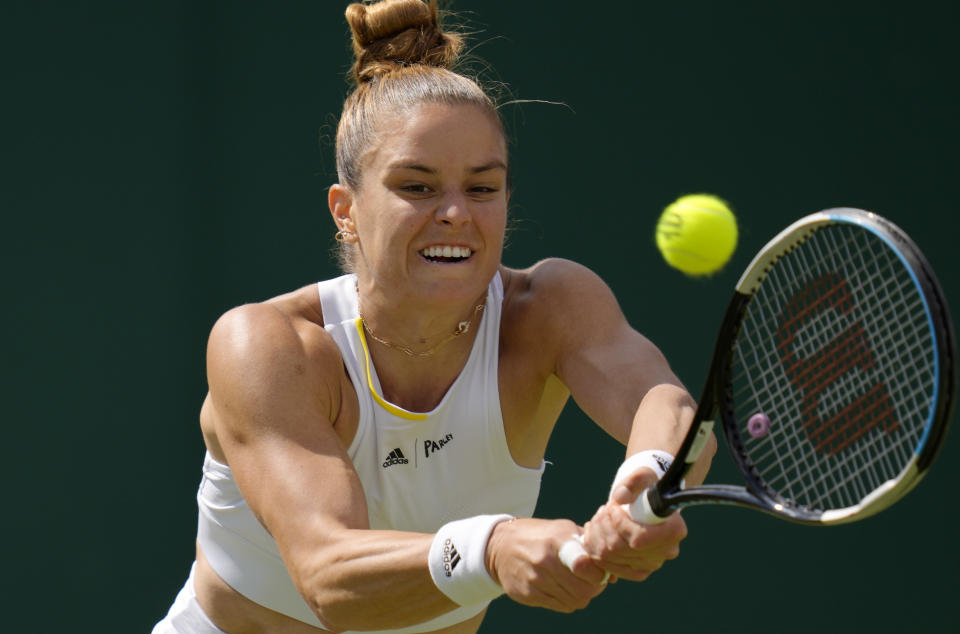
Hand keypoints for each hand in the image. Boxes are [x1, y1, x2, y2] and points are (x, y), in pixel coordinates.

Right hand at [485, 518, 608, 612]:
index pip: (586, 566)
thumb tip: (612, 572)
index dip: (598, 574)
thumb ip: (588, 546)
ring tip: (577, 584)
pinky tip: (563, 589)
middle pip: (584, 590)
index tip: (599, 571)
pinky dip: (567, 601)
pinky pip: (560, 606)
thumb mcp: (562, 529)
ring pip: (574, 601)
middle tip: (592, 582)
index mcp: (557, 541)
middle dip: (594, 588)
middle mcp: (544, 560)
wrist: (501, 545)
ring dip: (581, 596)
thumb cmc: (540, 536)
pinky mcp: (527, 594)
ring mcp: (535, 579)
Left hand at [581, 468, 687, 581]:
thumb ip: (633, 481)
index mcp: (674, 530)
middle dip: (603, 527)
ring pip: (609, 558)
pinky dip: (594, 548)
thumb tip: (620, 497)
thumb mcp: (643, 475)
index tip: (613, 506)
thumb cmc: (647, 487)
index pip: (638, 538)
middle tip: (602, 510)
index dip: (619, 523)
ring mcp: (651, 565)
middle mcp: (666, 552)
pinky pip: (608, 566)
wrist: (647, 503)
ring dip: (595, 535)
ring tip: (597, 518)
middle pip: (620, 549)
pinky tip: (594, 532)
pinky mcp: (637, 572)